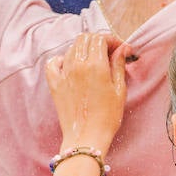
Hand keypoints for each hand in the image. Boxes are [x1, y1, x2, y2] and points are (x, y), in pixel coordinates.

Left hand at [45, 32, 127, 151]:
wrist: (87, 137)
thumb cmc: (107, 117)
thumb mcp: (119, 90)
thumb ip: (119, 65)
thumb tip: (122, 48)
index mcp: (95, 65)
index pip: (100, 38)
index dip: (111, 39)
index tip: (120, 48)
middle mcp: (77, 65)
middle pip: (85, 39)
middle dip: (98, 41)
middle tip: (108, 52)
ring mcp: (64, 74)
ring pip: (72, 48)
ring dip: (84, 49)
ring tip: (94, 61)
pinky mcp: (55, 84)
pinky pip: (53, 63)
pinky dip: (62, 59)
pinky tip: (70, 65)